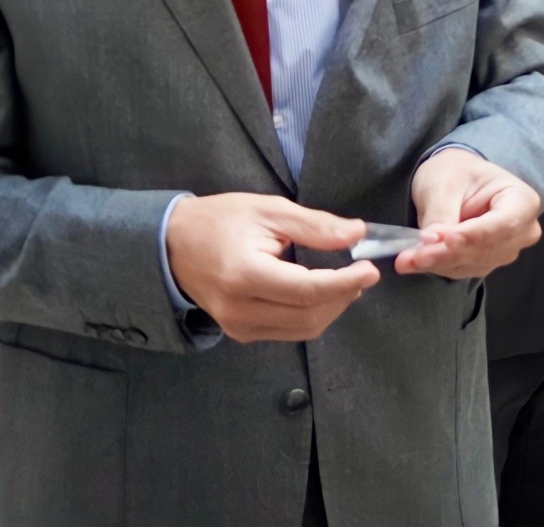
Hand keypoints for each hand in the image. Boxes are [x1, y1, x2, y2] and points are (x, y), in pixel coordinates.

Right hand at [165, 192, 380, 342]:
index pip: (308, 290)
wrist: (172, 245)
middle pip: (309, 315)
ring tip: (346, 281)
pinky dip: (312, 314)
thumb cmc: (219, 220)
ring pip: (303, 329)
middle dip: (343, 296)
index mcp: (246, 275)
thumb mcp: (268, 210)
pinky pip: (288, 331)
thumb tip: (358, 233)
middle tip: (362, 273)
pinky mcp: (240, 333)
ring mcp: (238, 327)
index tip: (371, 269)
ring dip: (331, 307)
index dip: (345, 282)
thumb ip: (314, 225)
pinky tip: (320, 293)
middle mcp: (240, 310)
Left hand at [395, 148, 543, 279]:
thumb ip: (441, 212)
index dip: (475, 234)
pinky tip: (412, 261)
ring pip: (471, 264)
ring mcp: (504, 251)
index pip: (504, 224)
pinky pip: (460, 269)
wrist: (456, 179)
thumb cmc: (457, 172)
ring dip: (437, 263)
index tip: (448, 239)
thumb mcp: (445, 182)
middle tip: (414, 255)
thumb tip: (432, 241)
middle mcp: (521, 232)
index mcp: (523, 202)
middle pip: (485, 250)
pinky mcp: (484, 263)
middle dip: (447, 253)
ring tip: (406, 259)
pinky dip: (435, 266)